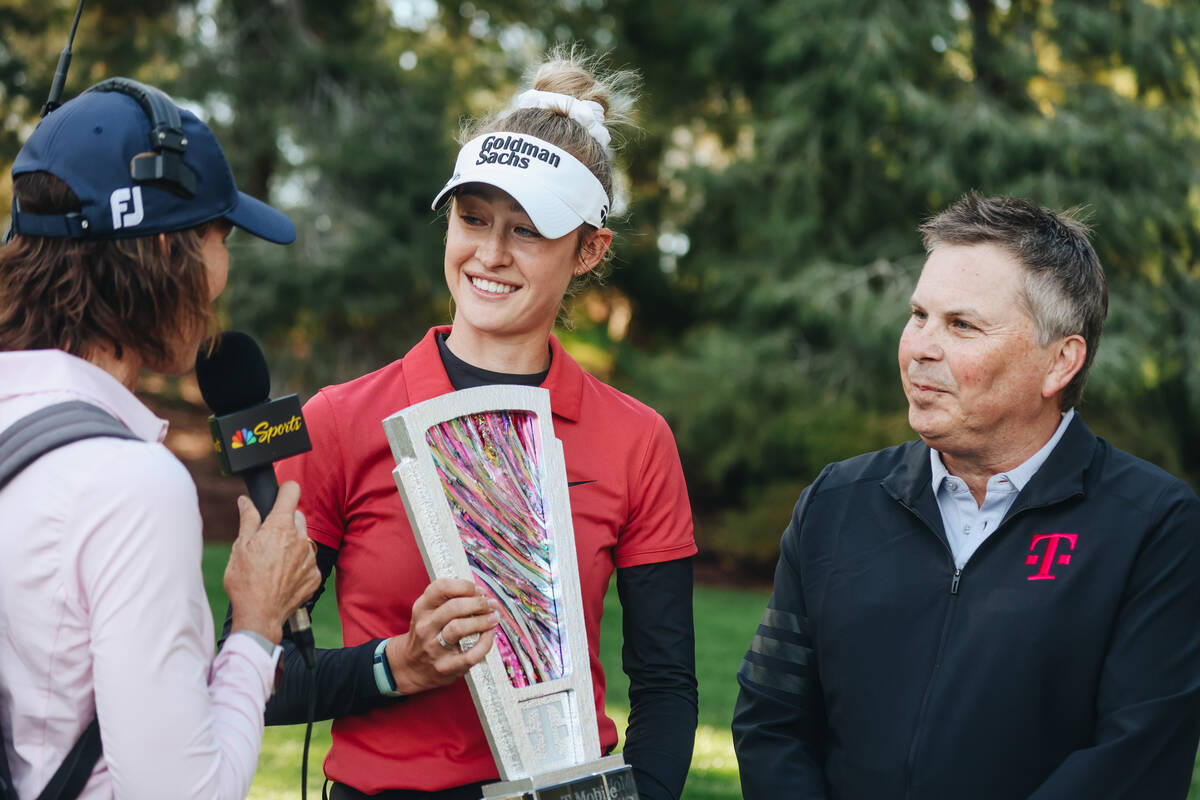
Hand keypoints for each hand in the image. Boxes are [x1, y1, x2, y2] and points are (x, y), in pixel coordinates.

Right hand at [224, 481, 320, 643]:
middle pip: (297, 517)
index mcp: (280, 527)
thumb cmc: (246, 582)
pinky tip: (282, 576)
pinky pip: (308, 561)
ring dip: (291, 544)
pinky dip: (298, 564)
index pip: (291, 491)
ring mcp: (310, 557)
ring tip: (273, 562)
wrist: (260, 615)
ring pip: (303, 539)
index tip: (280, 494)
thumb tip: (246, 501)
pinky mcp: (315, 575)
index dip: (284, 490)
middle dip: (284, 522)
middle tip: (267, 539)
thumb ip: (248, 519)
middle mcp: (300, 538)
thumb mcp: (240, 547)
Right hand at [386, 578, 497, 694]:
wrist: (412, 668)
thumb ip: (448, 600)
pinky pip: (470, 654)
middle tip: (491, 604)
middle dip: (478, 603)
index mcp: (421, 609)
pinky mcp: (445, 667)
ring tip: (493, 618)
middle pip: (454, 607)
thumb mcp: (427, 613)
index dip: (465, 586)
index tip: (478, 590)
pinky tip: (489, 636)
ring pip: (459, 628)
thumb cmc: (427, 635)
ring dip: (482, 621)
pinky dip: (485, 643)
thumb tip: (478, 592)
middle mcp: (425, 627)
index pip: (441, 587)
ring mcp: (434, 648)